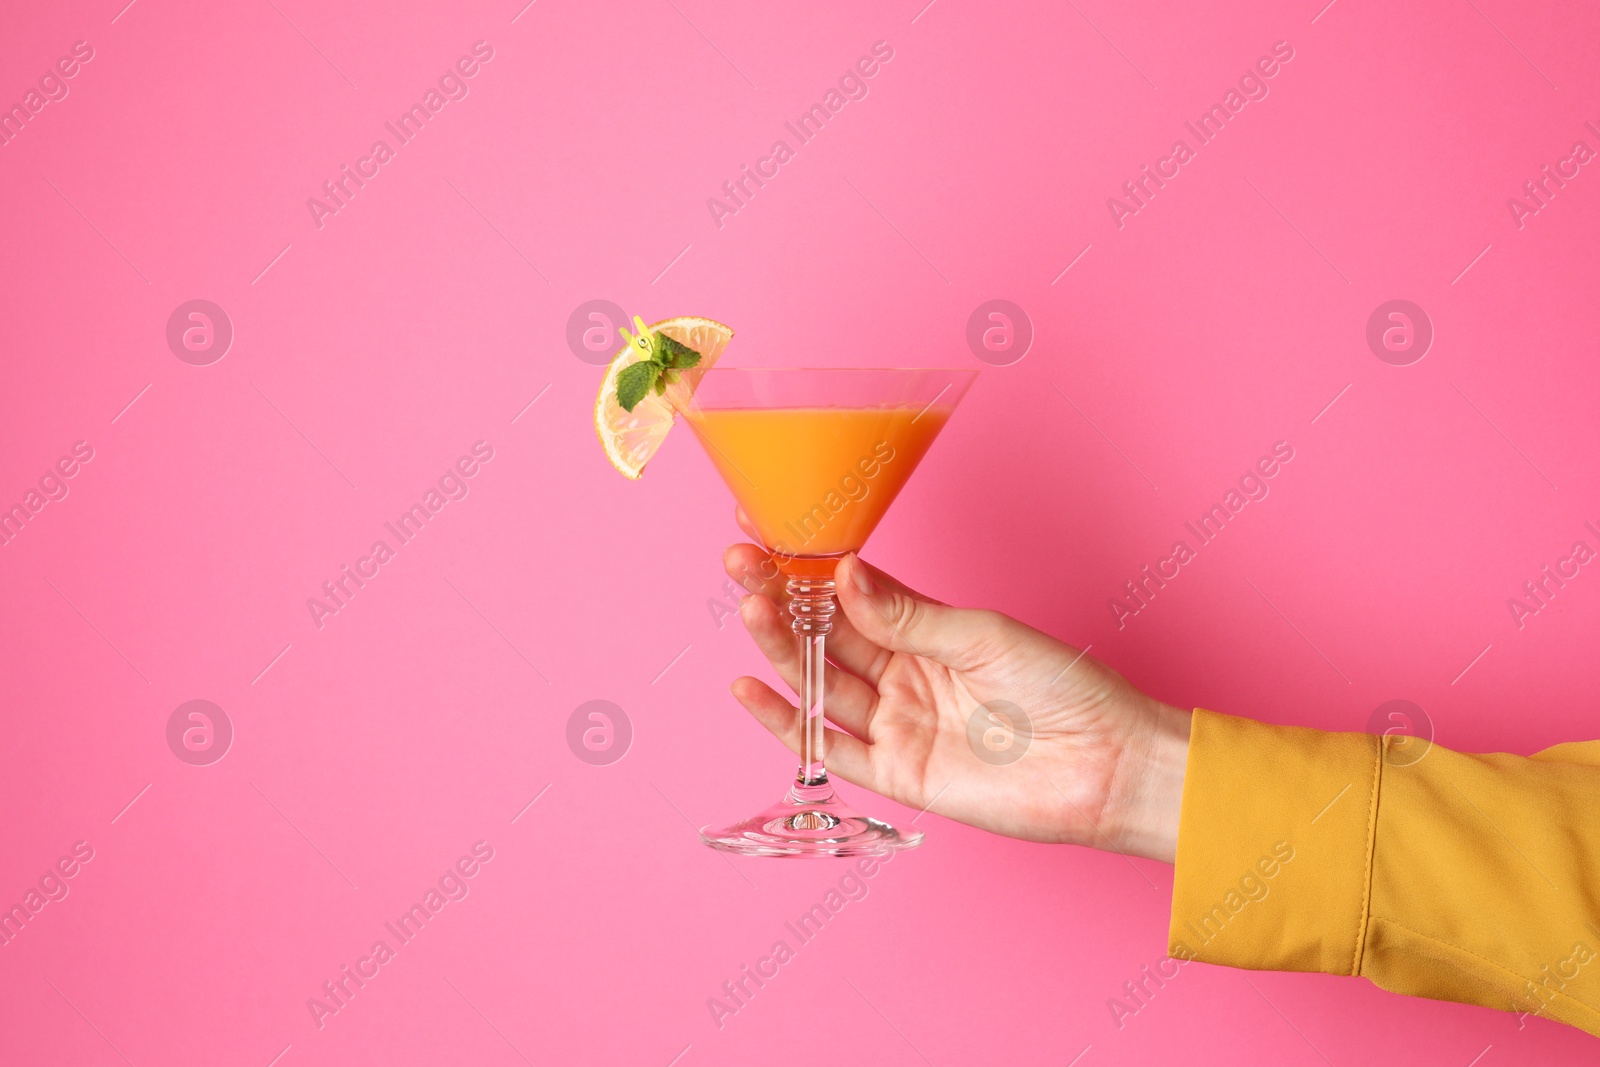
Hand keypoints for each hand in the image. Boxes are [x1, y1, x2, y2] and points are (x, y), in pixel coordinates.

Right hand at [723, 538, 1190, 862]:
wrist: (1107, 763)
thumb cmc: (1065, 688)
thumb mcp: (982, 636)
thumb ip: (906, 615)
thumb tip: (845, 574)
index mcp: (926, 631)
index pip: (851, 595)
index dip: (806, 568)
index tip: (764, 536)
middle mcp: (904, 675)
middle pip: (826, 636)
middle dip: (781, 600)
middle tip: (741, 567)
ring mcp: (897, 724)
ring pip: (821, 683)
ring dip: (781, 648)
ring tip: (749, 610)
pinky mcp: (898, 773)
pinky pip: (830, 748)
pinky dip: (789, 721)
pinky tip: (752, 690)